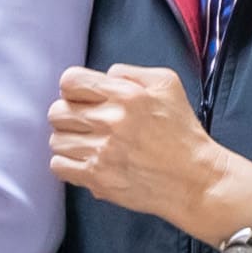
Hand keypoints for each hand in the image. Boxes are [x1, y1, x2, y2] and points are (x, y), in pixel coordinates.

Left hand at [46, 63, 251, 250]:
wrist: (195, 179)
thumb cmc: (182, 133)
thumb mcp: (167, 84)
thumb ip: (130, 73)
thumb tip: (104, 76)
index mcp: (125, 95)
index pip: (70, 82)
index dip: (72, 89)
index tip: (82, 99)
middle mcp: (111, 121)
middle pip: (57, 112)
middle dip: (67, 116)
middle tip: (84, 124)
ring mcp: (102, 152)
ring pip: (56, 140)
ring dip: (68, 141)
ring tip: (88, 145)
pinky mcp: (98, 178)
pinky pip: (58, 166)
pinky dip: (68, 164)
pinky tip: (86, 162)